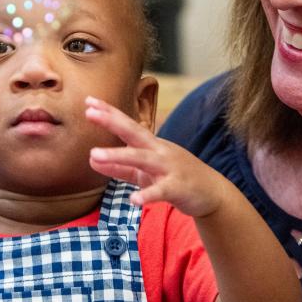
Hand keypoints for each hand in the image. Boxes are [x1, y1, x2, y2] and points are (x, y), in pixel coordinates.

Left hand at [86, 95, 239, 216]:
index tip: (88, 101)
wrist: (212, 192)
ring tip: (93, 155)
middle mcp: (159, 151)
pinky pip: (160, 191)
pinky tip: (134, 200)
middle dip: (112, 122)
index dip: (109, 113)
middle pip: (134, 132)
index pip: (128, 125)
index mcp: (152, 145)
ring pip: (141, 159)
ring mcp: (169, 168)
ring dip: (117, 155)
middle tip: (89, 113)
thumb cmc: (176, 178)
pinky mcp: (177, 188)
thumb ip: (120, 168)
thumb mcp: (145, 173)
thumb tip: (91, 160)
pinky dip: (147, 195)